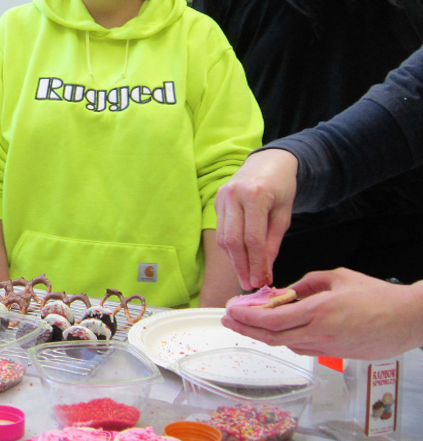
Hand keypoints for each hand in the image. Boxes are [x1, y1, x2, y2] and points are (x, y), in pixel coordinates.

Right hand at [215, 149, 296, 288]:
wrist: (268, 162)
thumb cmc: (281, 188)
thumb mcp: (284, 215)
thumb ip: (273, 242)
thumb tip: (265, 271)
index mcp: (255, 196)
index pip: (253, 239)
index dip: (256, 263)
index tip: (260, 282)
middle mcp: (234, 195)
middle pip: (232, 240)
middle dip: (241, 266)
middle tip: (249, 284)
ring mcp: (222, 197)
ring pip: (223, 237)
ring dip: (233, 260)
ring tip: (244, 275)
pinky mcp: (216, 201)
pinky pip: (221, 230)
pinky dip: (229, 247)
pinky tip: (239, 258)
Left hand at [222, 268, 422, 358]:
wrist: (409, 320)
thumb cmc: (377, 295)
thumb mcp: (337, 277)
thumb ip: (306, 283)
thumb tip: (285, 291)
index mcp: (318, 311)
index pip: (272, 320)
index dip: (247, 317)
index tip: (231, 310)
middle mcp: (320, 333)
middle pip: (272, 337)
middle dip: (245, 329)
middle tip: (228, 321)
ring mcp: (328, 347)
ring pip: (286, 345)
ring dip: (263, 335)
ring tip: (246, 323)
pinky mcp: (337, 355)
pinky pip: (303, 348)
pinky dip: (285, 339)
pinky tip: (276, 330)